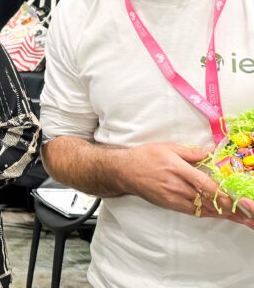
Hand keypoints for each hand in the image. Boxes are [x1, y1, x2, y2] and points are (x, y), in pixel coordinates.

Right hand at [120, 142, 253, 227]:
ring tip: (238, 217)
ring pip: (202, 208)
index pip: (203, 183)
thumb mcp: (167, 147)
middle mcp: (176, 185)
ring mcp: (172, 197)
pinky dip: (207, 213)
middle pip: (206, 199)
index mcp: (176, 168)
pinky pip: (192, 211)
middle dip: (226, 206)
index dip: (220, 192)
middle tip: (245, 212)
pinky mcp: (169, 204)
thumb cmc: (145, 156)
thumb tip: (211, 151)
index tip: (234, 197)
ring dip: (221, 213)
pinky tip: (218, 214)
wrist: (124, 171)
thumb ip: (191, 152)